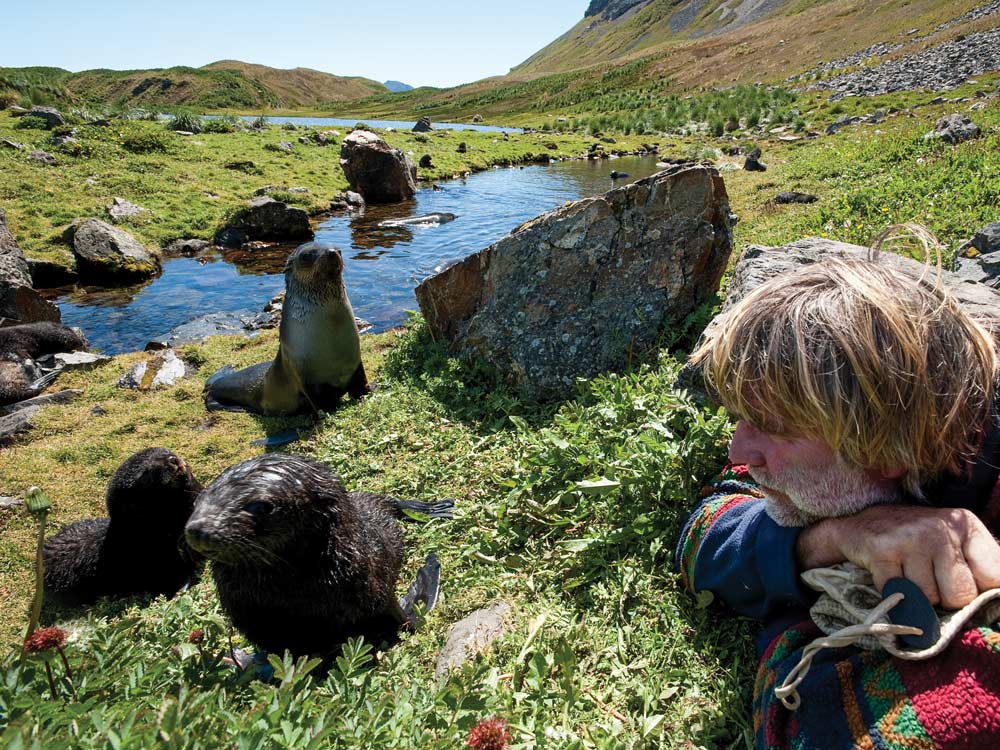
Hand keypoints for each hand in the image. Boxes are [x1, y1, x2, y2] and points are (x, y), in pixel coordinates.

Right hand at [796, 505, 999, 608]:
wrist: (858, 526)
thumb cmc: (915, 541)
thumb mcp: (954, 543)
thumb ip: (981, 567)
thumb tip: (998, 602)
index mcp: (965, 525)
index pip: (994, 578)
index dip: (979, 592)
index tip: (963, 588)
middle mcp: (940, 528)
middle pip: (959, 595)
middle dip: (945, 599)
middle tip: (929, 580)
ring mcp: (909, 537)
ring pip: (927, 599)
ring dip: (916, 597)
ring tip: (906, 575)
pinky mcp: (881, 550)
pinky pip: (898, 594)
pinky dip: (893, 595)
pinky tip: (889, 575)